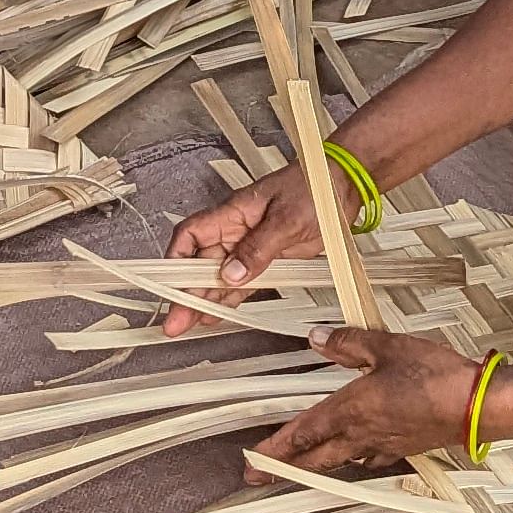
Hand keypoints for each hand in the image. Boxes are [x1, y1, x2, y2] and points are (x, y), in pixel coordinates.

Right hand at [158, 162, 330, 336]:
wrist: (343, 187)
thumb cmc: (315, 188)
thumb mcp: (286, 219)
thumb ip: (257, 249)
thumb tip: (230, 274)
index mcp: (233, 213)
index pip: (191, 235)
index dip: (176, 259)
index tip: (168, 283)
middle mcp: (236, 231)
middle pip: (201, 263)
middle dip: (186, 292)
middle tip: (177, 321)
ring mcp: (251, 246)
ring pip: (218, 277)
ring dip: (204, 300)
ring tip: (189, 325)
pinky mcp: (268, 260)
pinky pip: (242, 283)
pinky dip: (228, 300)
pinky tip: (216, 314)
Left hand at [253, 327, 486, 474]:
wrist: (476, 405)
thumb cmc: (434, 374)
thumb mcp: (387, 346)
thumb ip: (348, 342)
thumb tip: (315, 338)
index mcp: (351, 409)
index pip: (303, 433)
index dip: (275, 447)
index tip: (252, 461)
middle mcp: (362, 434)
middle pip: (314, 457)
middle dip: (284, 468)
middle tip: (259, 478)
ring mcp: (384, 445)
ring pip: (340, 460)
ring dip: (316, 465)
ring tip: (299, 466)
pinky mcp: (404, 448)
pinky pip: (370, 459)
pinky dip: (355, 459)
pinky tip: (357, 455)